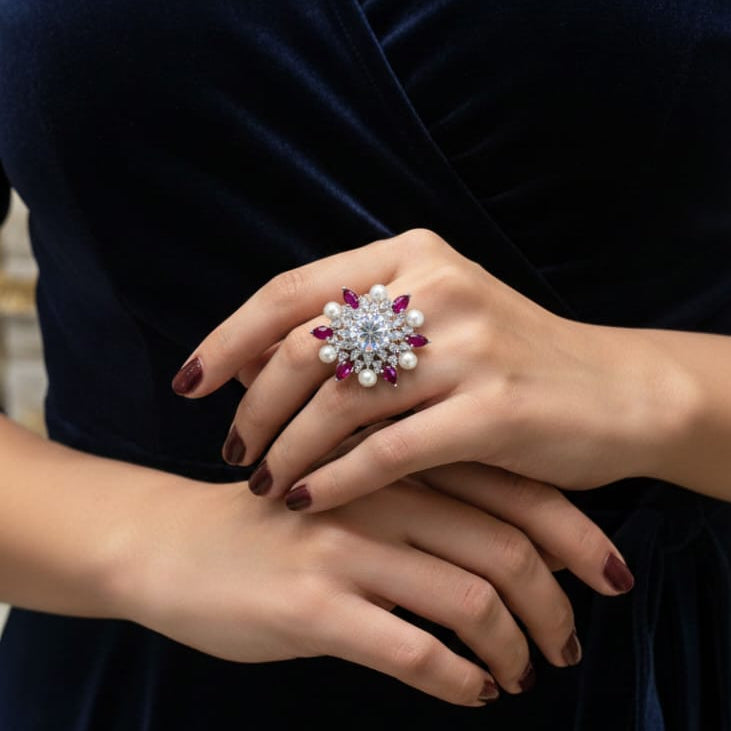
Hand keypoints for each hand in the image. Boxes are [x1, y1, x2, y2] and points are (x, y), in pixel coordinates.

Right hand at [116, 462, 628, 705]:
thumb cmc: (272, 518)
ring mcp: (345, 547)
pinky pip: (411, 649)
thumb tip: (507, 543)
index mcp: (396, 459)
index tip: (608, 575)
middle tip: (569, 642)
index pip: (512, 489)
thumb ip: (418, 494)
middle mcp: (379, 493)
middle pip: (505, 547)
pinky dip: (457, 678)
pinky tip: (473, 691)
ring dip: (513, 647)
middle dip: (554, 603)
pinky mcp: (312, 604)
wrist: (174, 541)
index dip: (574, 535)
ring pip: (468, 600)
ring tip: (523, 672)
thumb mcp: (348, 483)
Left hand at [173, 228, 674, 509]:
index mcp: (410, 256)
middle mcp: (435, 287)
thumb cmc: (514, 361)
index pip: (291, 291)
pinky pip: (387, 449)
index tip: (191, 384)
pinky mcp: (493, 408)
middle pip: (304, 346)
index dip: (229, 339)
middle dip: (253, 406)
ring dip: (287, 449)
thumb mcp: (436, 320)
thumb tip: (256, 364)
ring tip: (264, 484)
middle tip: (233, 451)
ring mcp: (466, 345)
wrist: (617, 393)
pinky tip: (309, 501)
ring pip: (338, 402)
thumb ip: (357, 329)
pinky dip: (337, 479)